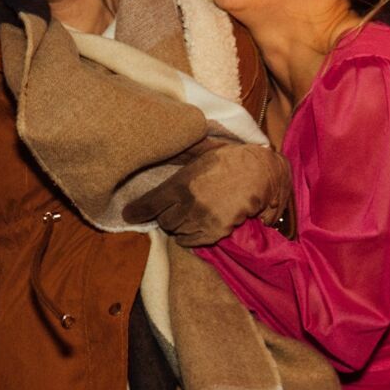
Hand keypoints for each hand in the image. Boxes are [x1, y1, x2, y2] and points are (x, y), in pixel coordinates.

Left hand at [122, 144, 291, 246]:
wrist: (261, 174)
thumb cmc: (231, 160)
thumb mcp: (201, 154)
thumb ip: (181, 158)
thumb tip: (163, 148)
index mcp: (182, 183)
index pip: (151, 203)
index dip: (138, 210)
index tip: (129, 214)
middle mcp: (189, 204)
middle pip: (163, 220)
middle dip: (163, 215)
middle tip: (170, 209)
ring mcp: (202, 220)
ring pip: (176, 231)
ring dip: (176, 225)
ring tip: (185, 216)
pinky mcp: (216, 232)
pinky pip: (191, 241)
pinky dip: (188, 237)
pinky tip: (192, 228)